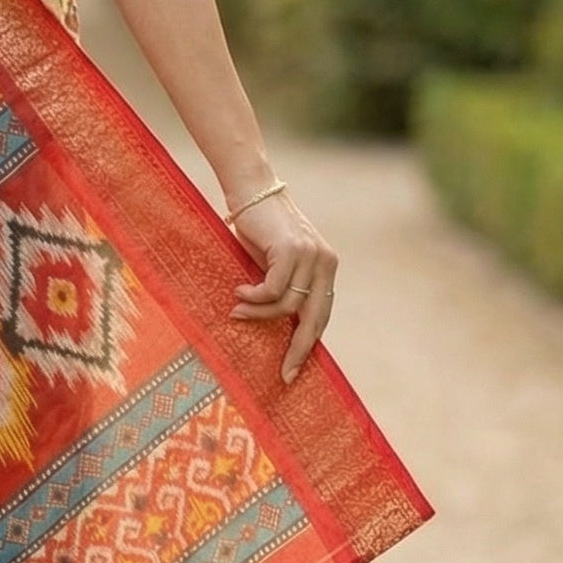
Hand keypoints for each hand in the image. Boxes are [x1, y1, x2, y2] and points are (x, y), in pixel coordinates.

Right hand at [227, 188, 337, 384]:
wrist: (250, 189)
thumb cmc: (257, 228)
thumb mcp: (273, 264)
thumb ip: (281, 288)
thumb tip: (274, 328)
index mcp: (326, 268)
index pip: (321, 315)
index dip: (308, 345)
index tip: (292, 370)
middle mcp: (325, 262)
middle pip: (315, 319)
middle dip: (299, 349)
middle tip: (283, 373)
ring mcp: (311, 255)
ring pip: (288, 305)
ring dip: (259, 313)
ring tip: (236, 310)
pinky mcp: (292, 250)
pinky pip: (274, 289)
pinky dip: (254, 297)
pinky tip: (238, 291)